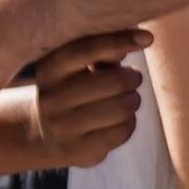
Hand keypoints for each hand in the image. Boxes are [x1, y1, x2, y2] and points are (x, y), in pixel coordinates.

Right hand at [1, 33, 150, 168]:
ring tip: (128, 97)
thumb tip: (138, 37)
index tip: (147, 37)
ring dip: (133, 99)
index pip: (87, 50)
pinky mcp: (79, 151)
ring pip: (121, 108)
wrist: (41, 132)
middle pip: (113, 82)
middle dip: (132, 78)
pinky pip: (123, 131)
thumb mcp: (75, 66)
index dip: (119, 41)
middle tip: (133, 77)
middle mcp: (51, 98)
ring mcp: (63, 127)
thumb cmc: (71, 87)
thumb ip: (102, 50)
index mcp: (49, 70)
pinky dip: (130, 121)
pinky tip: (121, 118)